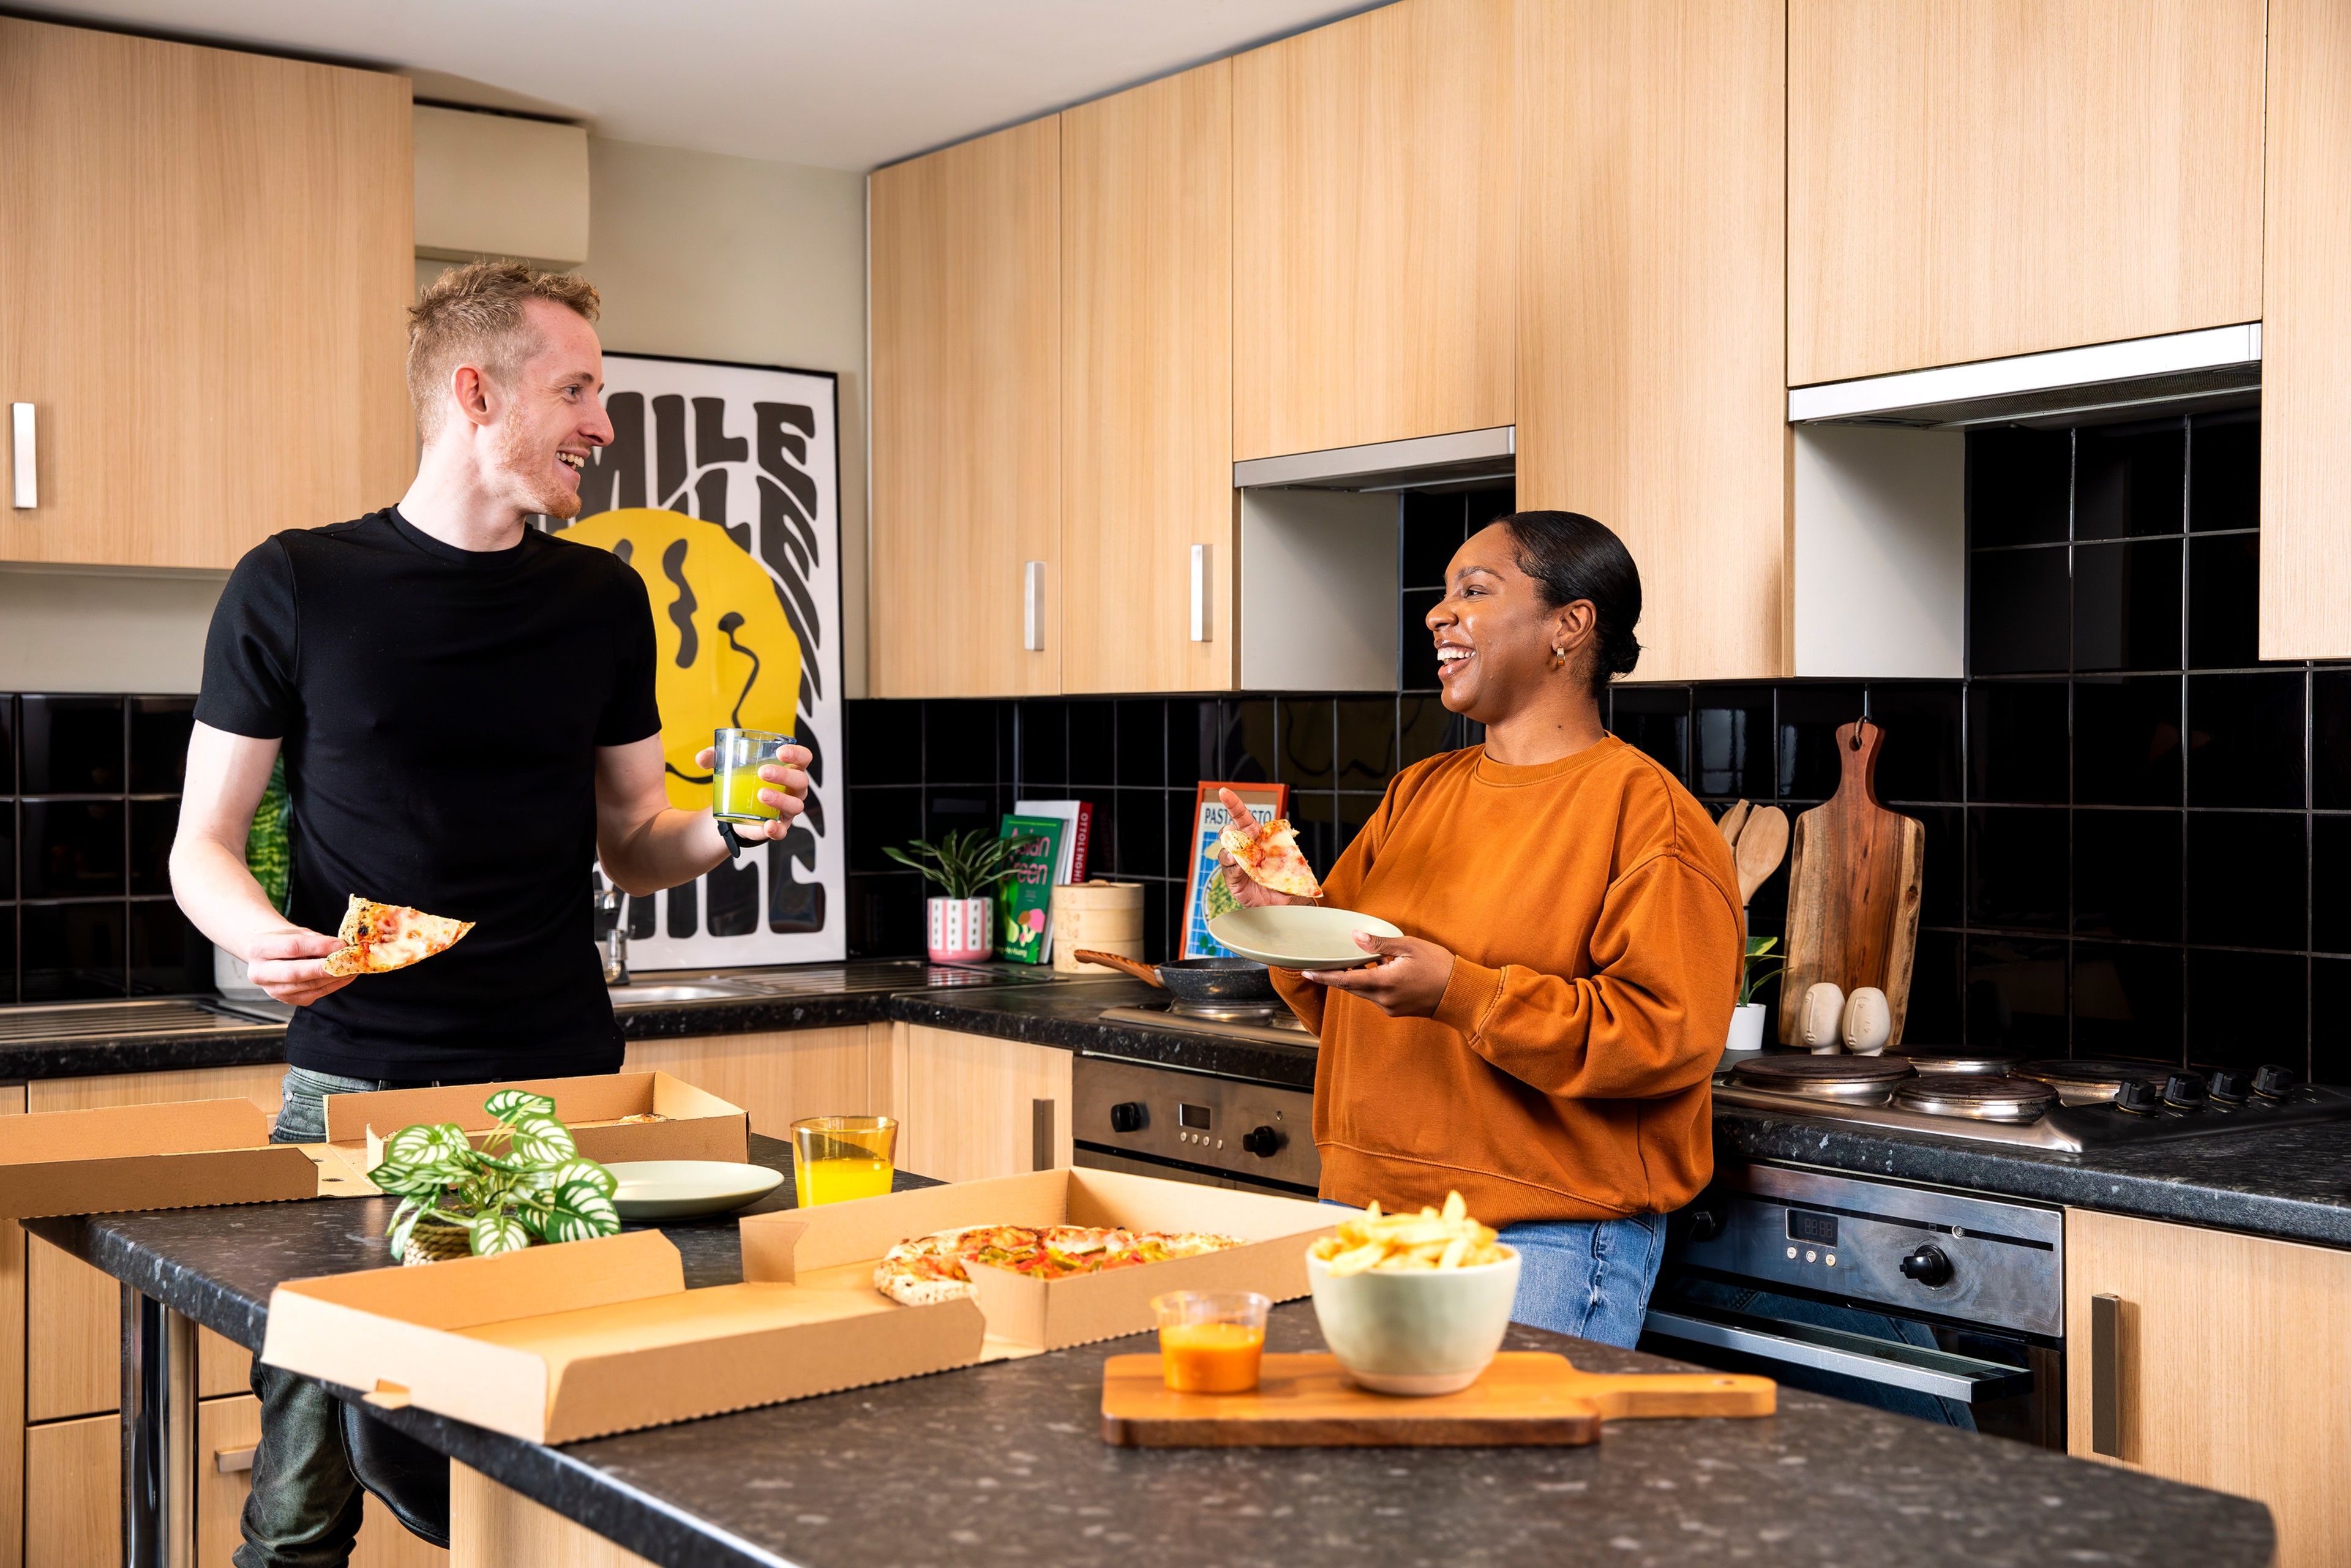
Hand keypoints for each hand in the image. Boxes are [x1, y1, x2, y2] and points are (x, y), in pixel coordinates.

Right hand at [244, 927, 353, 1007]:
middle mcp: (260, 973)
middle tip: (347, 963)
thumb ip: (315, 940)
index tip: (340, 945)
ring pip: (306, 987)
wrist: (270, 954)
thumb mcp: (296, 932)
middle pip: (294, 973)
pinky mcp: (288, 1000)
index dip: (318, 947)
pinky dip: (332, 985)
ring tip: (352, 968)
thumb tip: (340, 949)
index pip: (291, 948)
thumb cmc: (285, 940)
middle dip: (323, 969)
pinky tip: (345, 977)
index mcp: (259, 948)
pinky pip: (313, 995)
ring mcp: (272, 990)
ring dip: (333, 978)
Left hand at [695, 743, 813, 840]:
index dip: (797, 754)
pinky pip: (783, 831)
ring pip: (795, 805)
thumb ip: (715, 757)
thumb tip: (700, 758)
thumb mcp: (730, 766)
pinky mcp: (778, 827)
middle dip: (784, 775)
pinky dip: (777, 829)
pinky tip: (767, 825)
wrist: (736, 810)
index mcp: (788, 769)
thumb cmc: (742, 781)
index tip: (780, 752)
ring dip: (780, 799)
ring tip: (761, 794)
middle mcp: (793, 789)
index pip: (804, 758)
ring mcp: (787, 810)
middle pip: (800, 781)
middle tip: (762, 772)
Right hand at [1212, 786, 1317, 907]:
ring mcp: (1238, 864)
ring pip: (1226, 851)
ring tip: (1234, 852)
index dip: (1233, 804)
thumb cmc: (1288, 882)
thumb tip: (1286, 850)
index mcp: (1259, 838)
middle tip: (1230, 831)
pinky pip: (1229, 870)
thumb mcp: (1293, 864)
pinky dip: (1232, 865)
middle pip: (1230, 833)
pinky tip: (1236, 864)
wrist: (1286, 906)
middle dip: (1228, 830)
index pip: (1243, 817)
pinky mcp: (1233, 879)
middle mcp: (1246, 849)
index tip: (1224, 792)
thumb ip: (1288, 856)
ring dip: (1228, 849)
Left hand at [1305, 932, 1453, 1018]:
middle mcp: (1383, 1000)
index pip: (1345, 980)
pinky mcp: (1397, 1010)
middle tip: (1328, 960)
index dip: (1324, 976)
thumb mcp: (1409, 947)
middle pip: (1352, 986)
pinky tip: (1383, 969)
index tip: (1306, 971)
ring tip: (1366, 959)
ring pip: (1364, 991)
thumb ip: (1381, 943)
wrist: (1462, 994)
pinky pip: (1377, 995)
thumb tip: (1356, 938)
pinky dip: (1373, 982)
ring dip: (1360, 976)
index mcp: (1384, 983)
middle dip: (1339, 974)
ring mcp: (1390, 1008)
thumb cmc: (1439, 967)